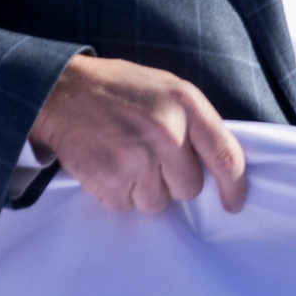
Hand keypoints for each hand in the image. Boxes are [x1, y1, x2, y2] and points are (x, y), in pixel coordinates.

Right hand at [29, 54, 248, 213]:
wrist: (62, 90)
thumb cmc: (120, 90)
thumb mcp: (169, 90)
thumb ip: (195, 124)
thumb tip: (216, 166)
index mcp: (186, 105)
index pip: (226, 156)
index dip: (234, 186)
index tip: (234, 204)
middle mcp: (166, 133)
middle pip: (189, 188)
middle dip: (173, 181)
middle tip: (150, 158)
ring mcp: (137, 157)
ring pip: (157, 202)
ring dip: (143, 189)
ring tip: (126, 158)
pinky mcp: (108, 178)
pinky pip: (125, 205)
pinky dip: (117, 192)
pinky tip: (107, 165)